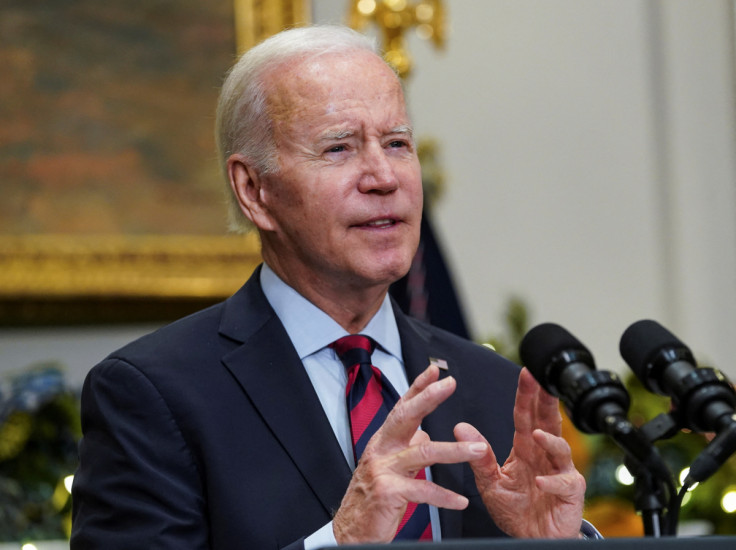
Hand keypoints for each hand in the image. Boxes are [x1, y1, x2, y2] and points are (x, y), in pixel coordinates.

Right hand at [333, 365, 487, 543]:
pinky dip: (444, 496)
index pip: (402, 407)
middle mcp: (381, 450)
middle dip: (428, 398)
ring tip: (478, 450)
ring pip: (423, 452)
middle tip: (449, 385)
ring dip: (455, 450)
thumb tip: (423, 432)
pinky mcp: (387, 492)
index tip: (435, 370)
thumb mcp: (389, 467)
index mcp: (384, 442)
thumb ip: (406, 447)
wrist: (351, 532)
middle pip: (406, 417)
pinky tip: (461, 500)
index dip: (417, 387)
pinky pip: (422, 490)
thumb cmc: (371, 500)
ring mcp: (382, 470)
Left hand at [454, 367, 585, 538]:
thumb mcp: (490, 482)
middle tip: (541, 380)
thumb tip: (460, 426)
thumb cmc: (515, 510)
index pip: (525, 416)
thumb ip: (478, 456)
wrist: (531, 540)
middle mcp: (544, 455)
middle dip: (545, 401)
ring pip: (561, 448)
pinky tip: (541, 480)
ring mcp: (560, 472)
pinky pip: (565, 483)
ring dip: (549, 440)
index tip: (525, 373)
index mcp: (525, 449)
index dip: (526, 395)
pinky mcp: (569, 493)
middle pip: (546, 422)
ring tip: (536, 434)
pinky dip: (553, 481)